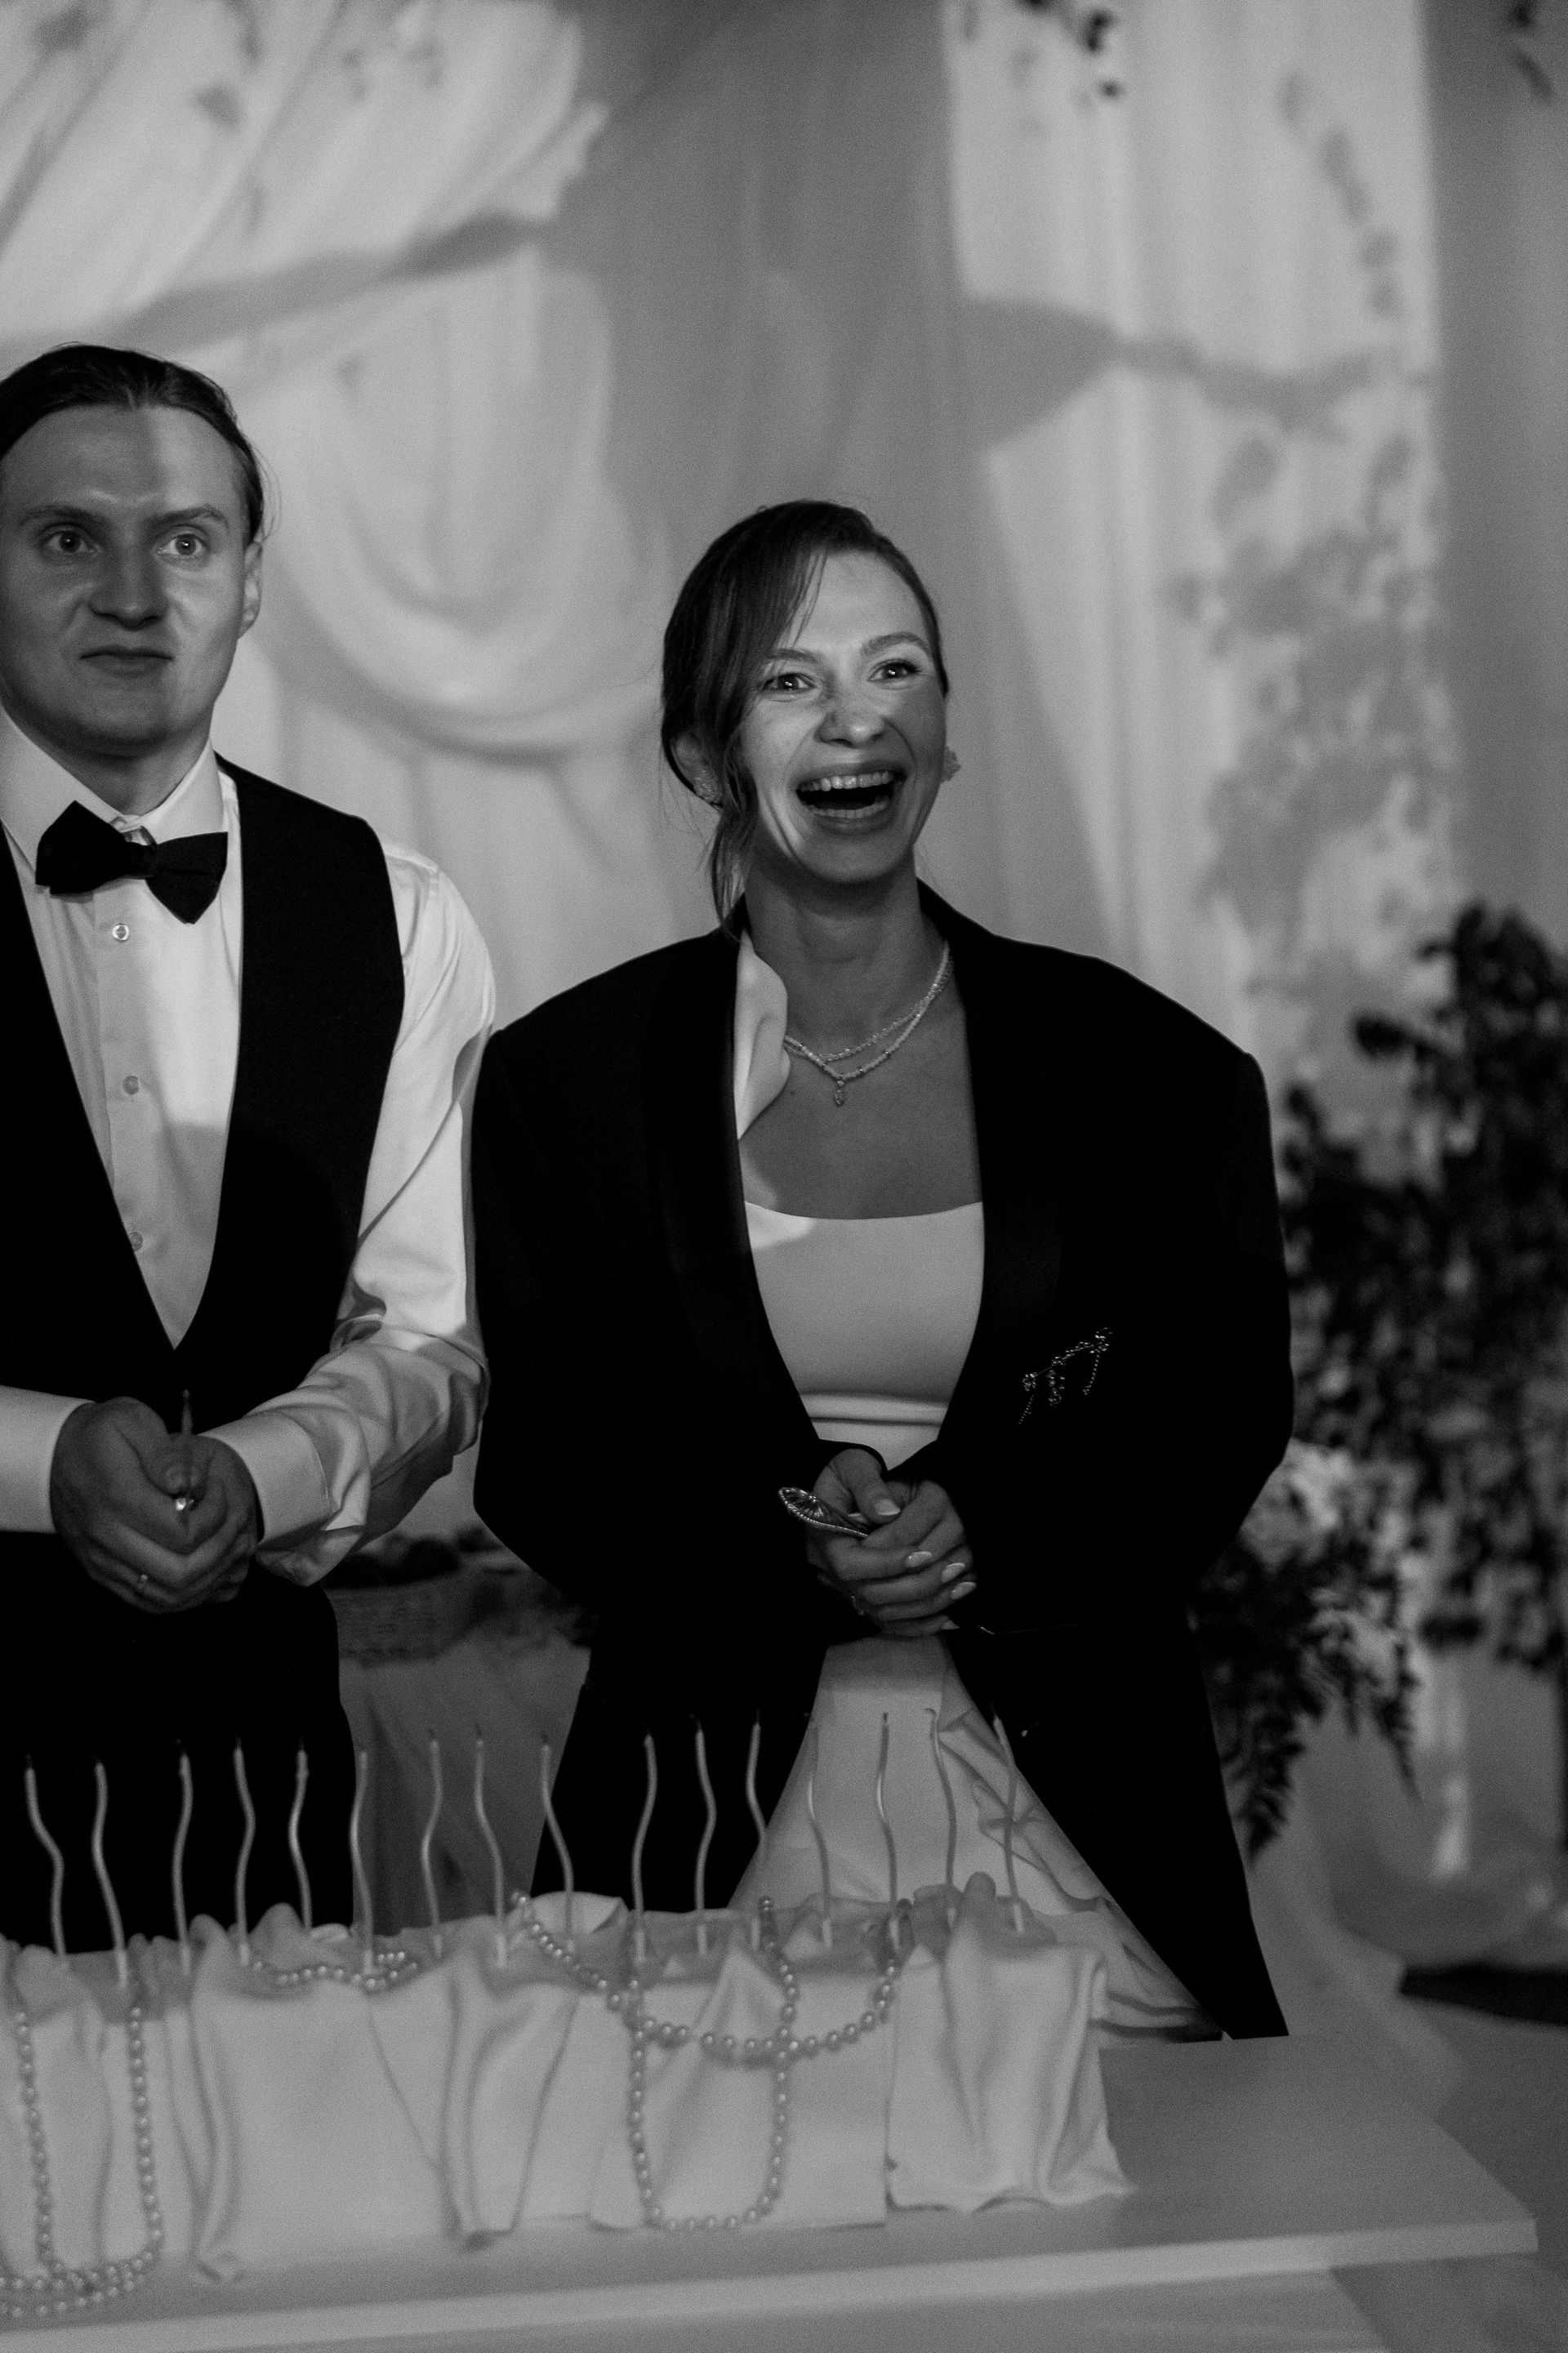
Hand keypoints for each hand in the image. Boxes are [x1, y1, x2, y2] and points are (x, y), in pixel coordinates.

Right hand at [50, 1400, 258, 1613]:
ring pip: (168, 1596)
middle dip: (220, 1551)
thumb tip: (187, 1484)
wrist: (49, 1457)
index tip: (219, 1491)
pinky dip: (184, 1593)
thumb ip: (164, 1453)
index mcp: (118, 1498)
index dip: (215, 1517)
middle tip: (230, 1523)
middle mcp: (107, 1537)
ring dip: (208, 1578)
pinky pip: (150, 1602)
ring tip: (222, 1546)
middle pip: (180, 1573)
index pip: (183, 1533)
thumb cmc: (98, 1435)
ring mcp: (102, 1561)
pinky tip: (200, 1566)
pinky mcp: (101, 1573)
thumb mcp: (131, 1420)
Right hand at [806, 1448, 973, 1639]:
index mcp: (823, 1539)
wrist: (839, 1488)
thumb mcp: (853, 1466)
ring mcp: (845, 1588)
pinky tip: (948, 1616)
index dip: (888, 1563)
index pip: (851, 1565)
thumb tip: (888, 1513)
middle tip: (952, 1568)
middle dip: (915, 1585)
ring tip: (961, 1585)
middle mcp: (830, 1571)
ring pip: (883, 1612)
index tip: (922, 1551)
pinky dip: (918, 1624)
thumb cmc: (846, 1474)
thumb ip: (868, 1487)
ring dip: (925, 1604)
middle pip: (870, 1595)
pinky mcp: (862, 1597)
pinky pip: (889, 1622)